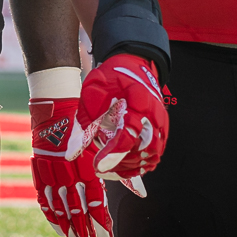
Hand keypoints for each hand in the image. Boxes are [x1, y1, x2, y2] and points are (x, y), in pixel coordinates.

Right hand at [31, 96, 111, 236]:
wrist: (57, 108)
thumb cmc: (87, 127)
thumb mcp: (106, 148)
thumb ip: (122, 174)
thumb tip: (142, 192)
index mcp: (85, 166)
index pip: (94, 200)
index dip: (101, 220)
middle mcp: (67, 171)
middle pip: (75, 207)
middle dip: (83, 229)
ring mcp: (50, 171)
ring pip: (58, 205)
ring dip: (68, 226)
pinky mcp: (39, 170)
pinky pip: (43, 197)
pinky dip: (50, 213)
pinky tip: (58, 227)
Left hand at [66, 53, 168, 188]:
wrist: (134, 67)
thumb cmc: (112, 77)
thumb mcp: (93, 89)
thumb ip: (85, 117)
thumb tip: (74, 150)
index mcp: (138, 99)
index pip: (129, 133)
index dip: (114, 153)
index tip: (98, 164)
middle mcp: (154, 114)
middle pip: (143, 149)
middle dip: (121, 163)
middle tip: (100, 168)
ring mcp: (160, 124)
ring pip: (151, 155)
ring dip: (130, 167)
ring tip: (108, 169)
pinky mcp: (161, 132)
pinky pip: (154, 155)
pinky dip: (140, 166)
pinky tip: (122, 168)